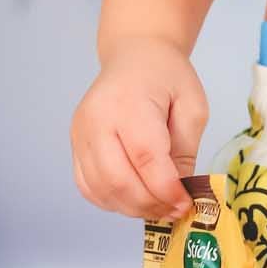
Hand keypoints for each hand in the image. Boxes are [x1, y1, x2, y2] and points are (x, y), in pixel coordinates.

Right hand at [70, 37, 209, 220]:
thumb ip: (185, 150)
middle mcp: (97, 120)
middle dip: (150, 204)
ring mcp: (80, 134)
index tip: (186, 204)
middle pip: (118, 179)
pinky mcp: (75, 145)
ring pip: (101, 189)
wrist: (134, 56)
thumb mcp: (191, 106)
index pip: (146, 158)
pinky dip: (111, 202)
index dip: (166, 189)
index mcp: (129, 104)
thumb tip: (178, 192)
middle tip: (174, 211)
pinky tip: (135, 200)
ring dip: (132, 208)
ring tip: (158, 208)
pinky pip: (88, 186)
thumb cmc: (166, 76)